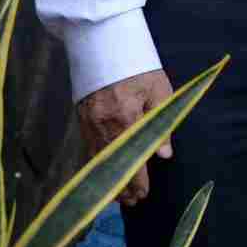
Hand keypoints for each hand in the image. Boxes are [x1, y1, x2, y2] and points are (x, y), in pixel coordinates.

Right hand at [75, 68, 174, 205]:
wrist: (103, 44)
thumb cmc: (137, 64)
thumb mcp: (158, 88)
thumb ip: (162, 122)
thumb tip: (164, 154)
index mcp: (125, 116)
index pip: (132, 157)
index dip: (137, 179)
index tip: (143, 194)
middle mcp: (103, 124)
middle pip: (113, 164)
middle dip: (122, 185)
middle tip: (132, 203)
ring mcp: (89, 123)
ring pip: (98, 160)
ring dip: (109, 178)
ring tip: (120, 196)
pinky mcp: (82, 119)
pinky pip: (90, 149)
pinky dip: (98, 165)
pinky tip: (105, 175)